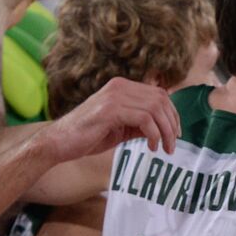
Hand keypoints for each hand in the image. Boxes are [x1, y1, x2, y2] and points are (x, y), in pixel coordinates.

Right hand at [38, 77, 180, 161]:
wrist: (59, 142)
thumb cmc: (89, 136)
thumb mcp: (123, 128)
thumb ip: (142, 124)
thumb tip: (167, 128)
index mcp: (122, 87)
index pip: (159, 94)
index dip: (173, 114)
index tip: (176, 134)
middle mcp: (120, 86)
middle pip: (161, 99)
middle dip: (172, 124)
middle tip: (172, 144)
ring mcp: (115, 96)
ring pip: (156, 109)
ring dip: (165, 131)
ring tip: (164, 148)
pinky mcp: (110, 110)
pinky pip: (144, 119)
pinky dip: (153, 134)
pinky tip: (151, 147)